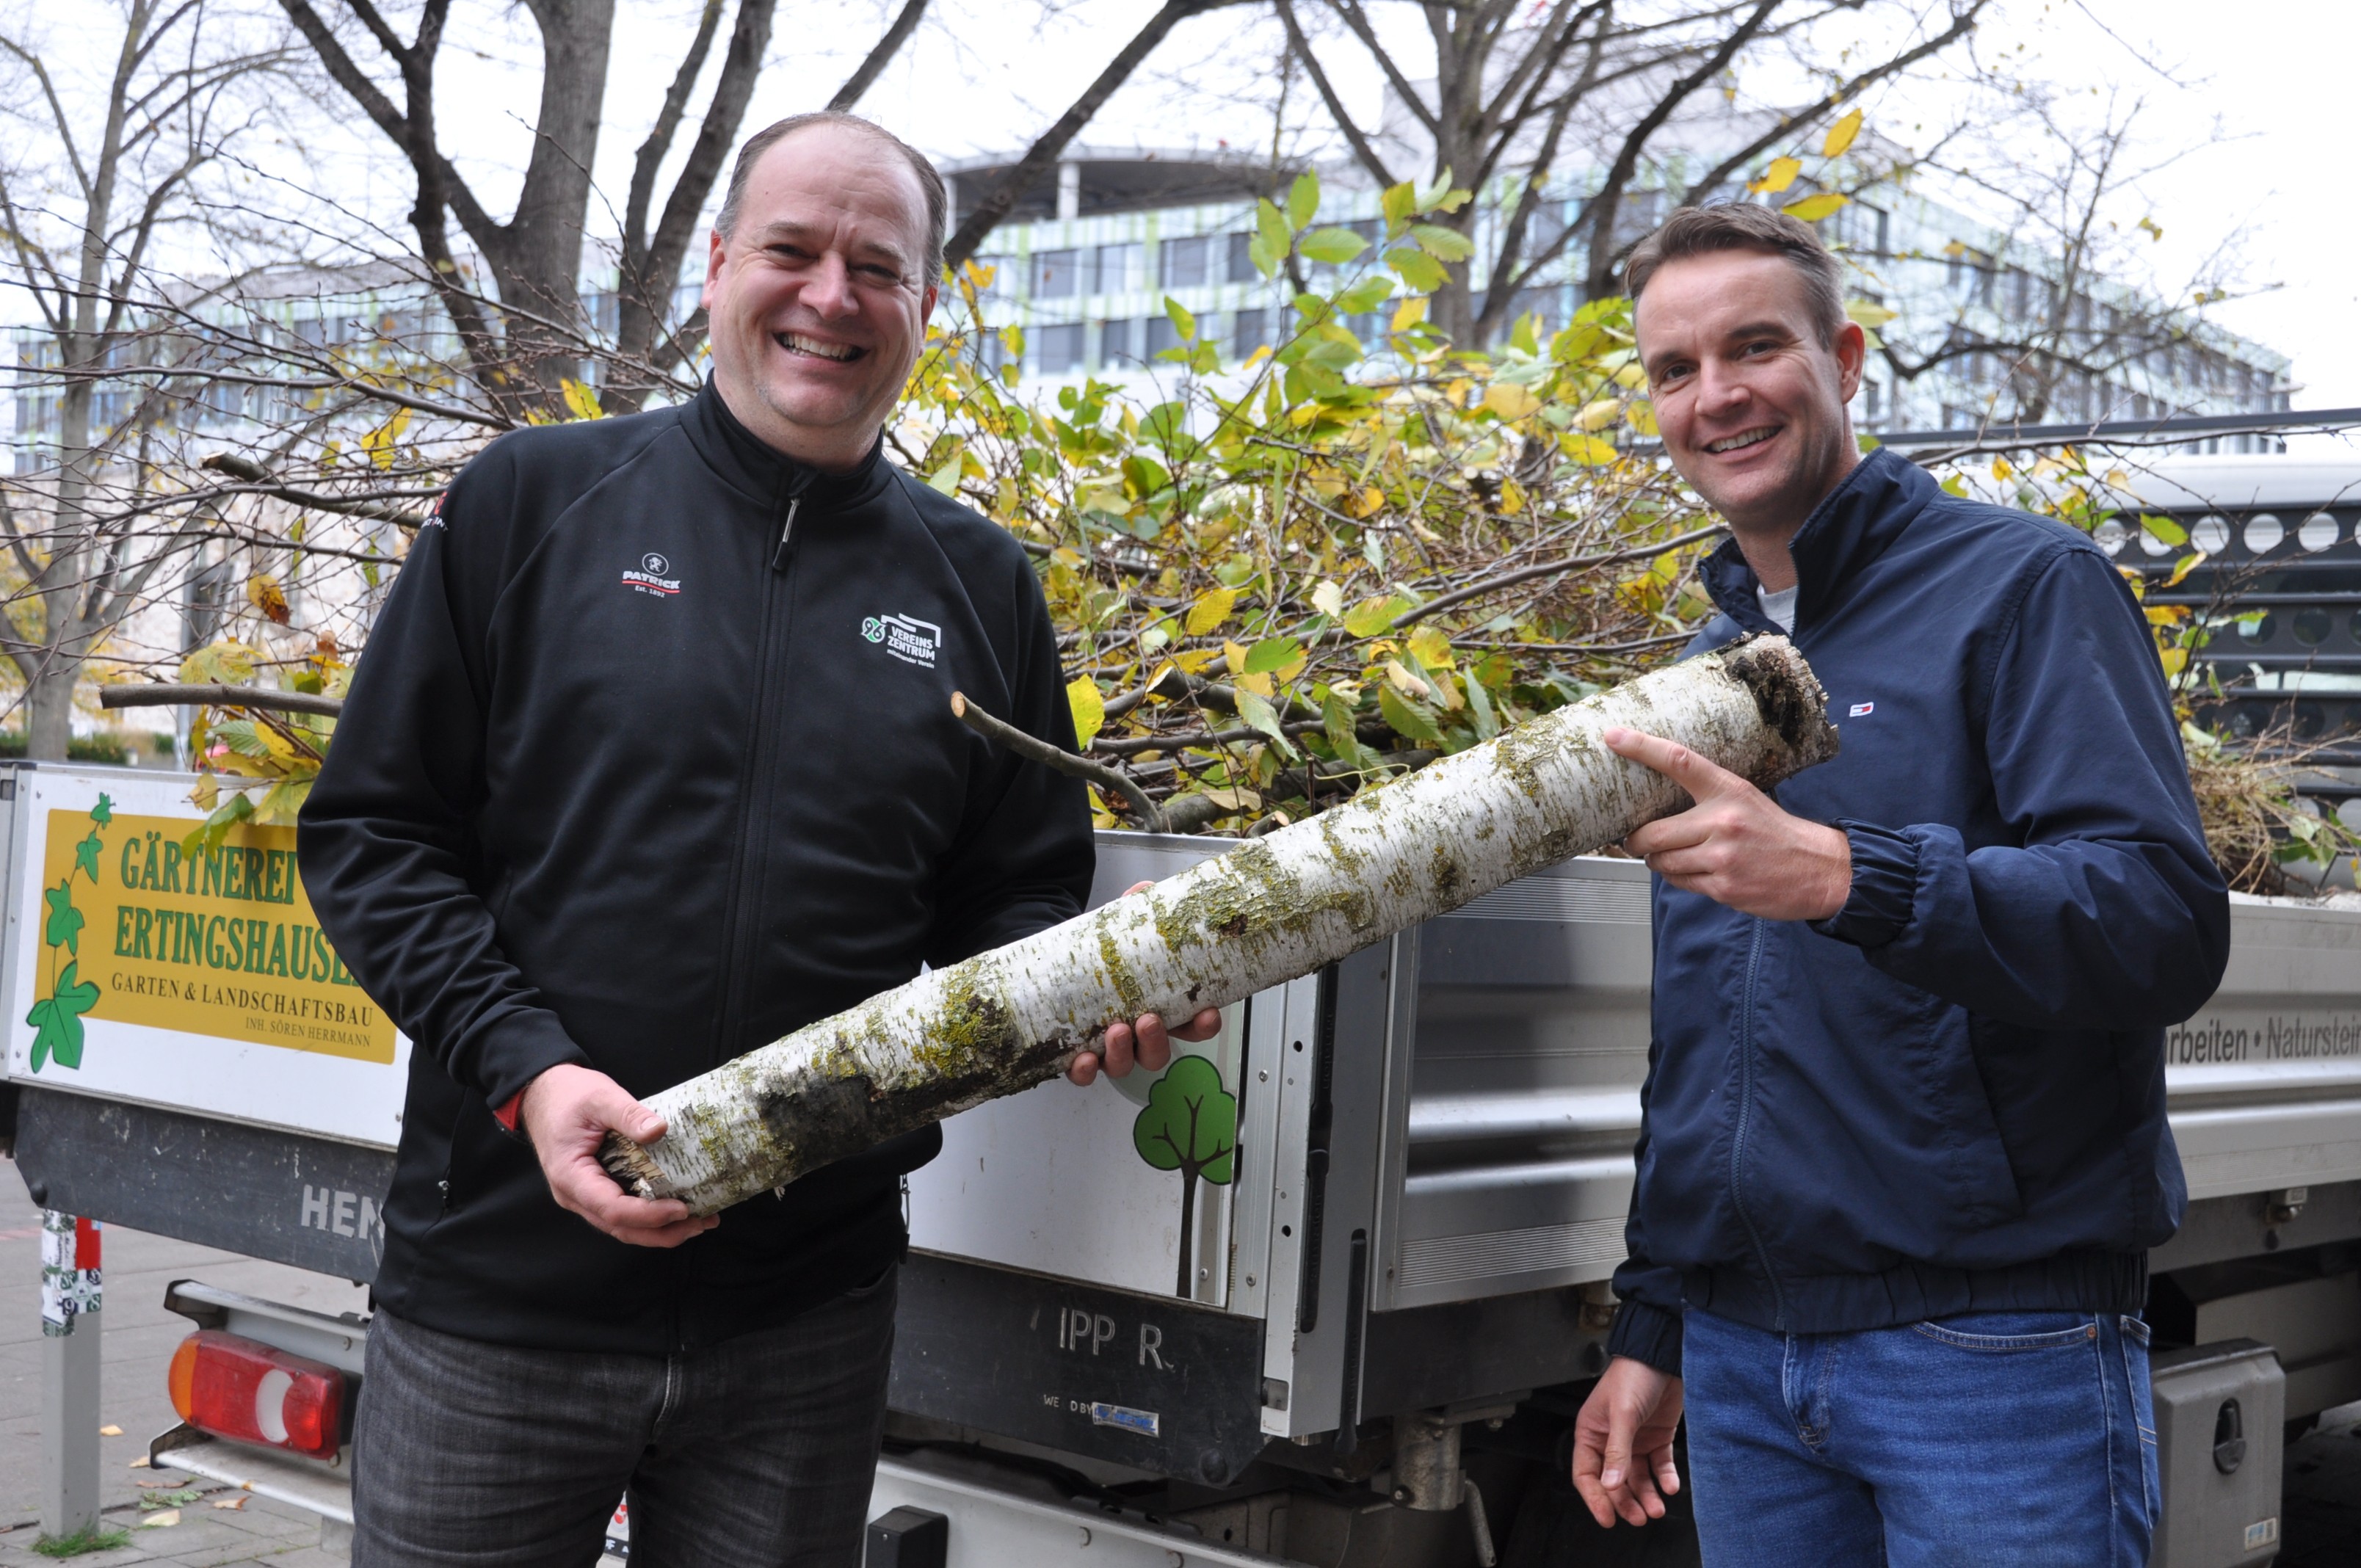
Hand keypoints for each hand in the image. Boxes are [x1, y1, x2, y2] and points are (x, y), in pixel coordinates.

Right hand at [517, 1063, 717, 1247]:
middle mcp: (575, 1194)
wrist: (543, 1093)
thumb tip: (659, 1130)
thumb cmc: (566, 1096)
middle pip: (620, 1227)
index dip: (648, 1214)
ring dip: (659, 1230)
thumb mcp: (600, 1097)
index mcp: (571, 1175)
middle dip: (662, 1232)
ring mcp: (584, 1195)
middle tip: (701, 1223)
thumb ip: (628, 1114)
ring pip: (622, 1226)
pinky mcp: (596, 1189)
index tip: (682, 1208)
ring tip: (698, 1222)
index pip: (612, 1209)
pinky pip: (622, 1212)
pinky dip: (649, 1217)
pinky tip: (676, 1211)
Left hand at [1067, 880, 1222, 1084]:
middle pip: (1158, 1053)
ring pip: (1124, 1067)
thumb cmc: (1100, 955)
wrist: (1057, 965)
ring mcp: (1109, 1048)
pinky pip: (1085, 1074)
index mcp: (1159, 1009)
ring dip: (1123, 1054)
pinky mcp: (1079, 1055)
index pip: (1192, 1025)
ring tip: (1116, 1030)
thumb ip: (1134, 911)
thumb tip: (1145, 889)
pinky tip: (1081, 1059)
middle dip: (1157, 1041)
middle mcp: (1136, 1034)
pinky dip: (1084, 1071)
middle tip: (1149, 1019)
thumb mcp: (1120, 931)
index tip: (1208, 1012)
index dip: (1204, 1025)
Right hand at [1572, 1356, 1684, 1528]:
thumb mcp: (1622, 1414)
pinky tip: (1669, 1486)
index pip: (1587, 1474)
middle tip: (1637, 1518)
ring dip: (1646, 1495)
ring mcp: (1635, 1440)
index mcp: (1591, 1432)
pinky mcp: (1657, 1437)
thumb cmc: (1632, 1375)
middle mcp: (1611, 1439)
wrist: (1664, 1357)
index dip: (1595, 1498)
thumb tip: (1611, 1484)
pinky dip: (1664, 1477)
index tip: (1608, 1518)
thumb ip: (1617, 1451)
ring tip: (1656, 1509)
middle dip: (1625, 1502)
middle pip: (1614, 1481)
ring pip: (1637, 1477)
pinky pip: (1659, 1465)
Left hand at [1604, 727, 1851, 920]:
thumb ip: (1707, 799)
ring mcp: (1722, 857)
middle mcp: (1723, 822)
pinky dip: (1679, 877)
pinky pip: (1680, 882)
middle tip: (1634, 839)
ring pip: (1662, 862)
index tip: (1613, 736)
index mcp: (1729, 791)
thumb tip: (1658, 806)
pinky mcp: (1723, 887)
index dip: (1642, 747)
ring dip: (1658, 861)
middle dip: (1636, 840)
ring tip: (1673, 856)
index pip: (1679, 761)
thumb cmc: (1776, 833)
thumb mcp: (1746, 800)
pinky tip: (1696, 871)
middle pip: (1652, 833)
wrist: (1819, 870)